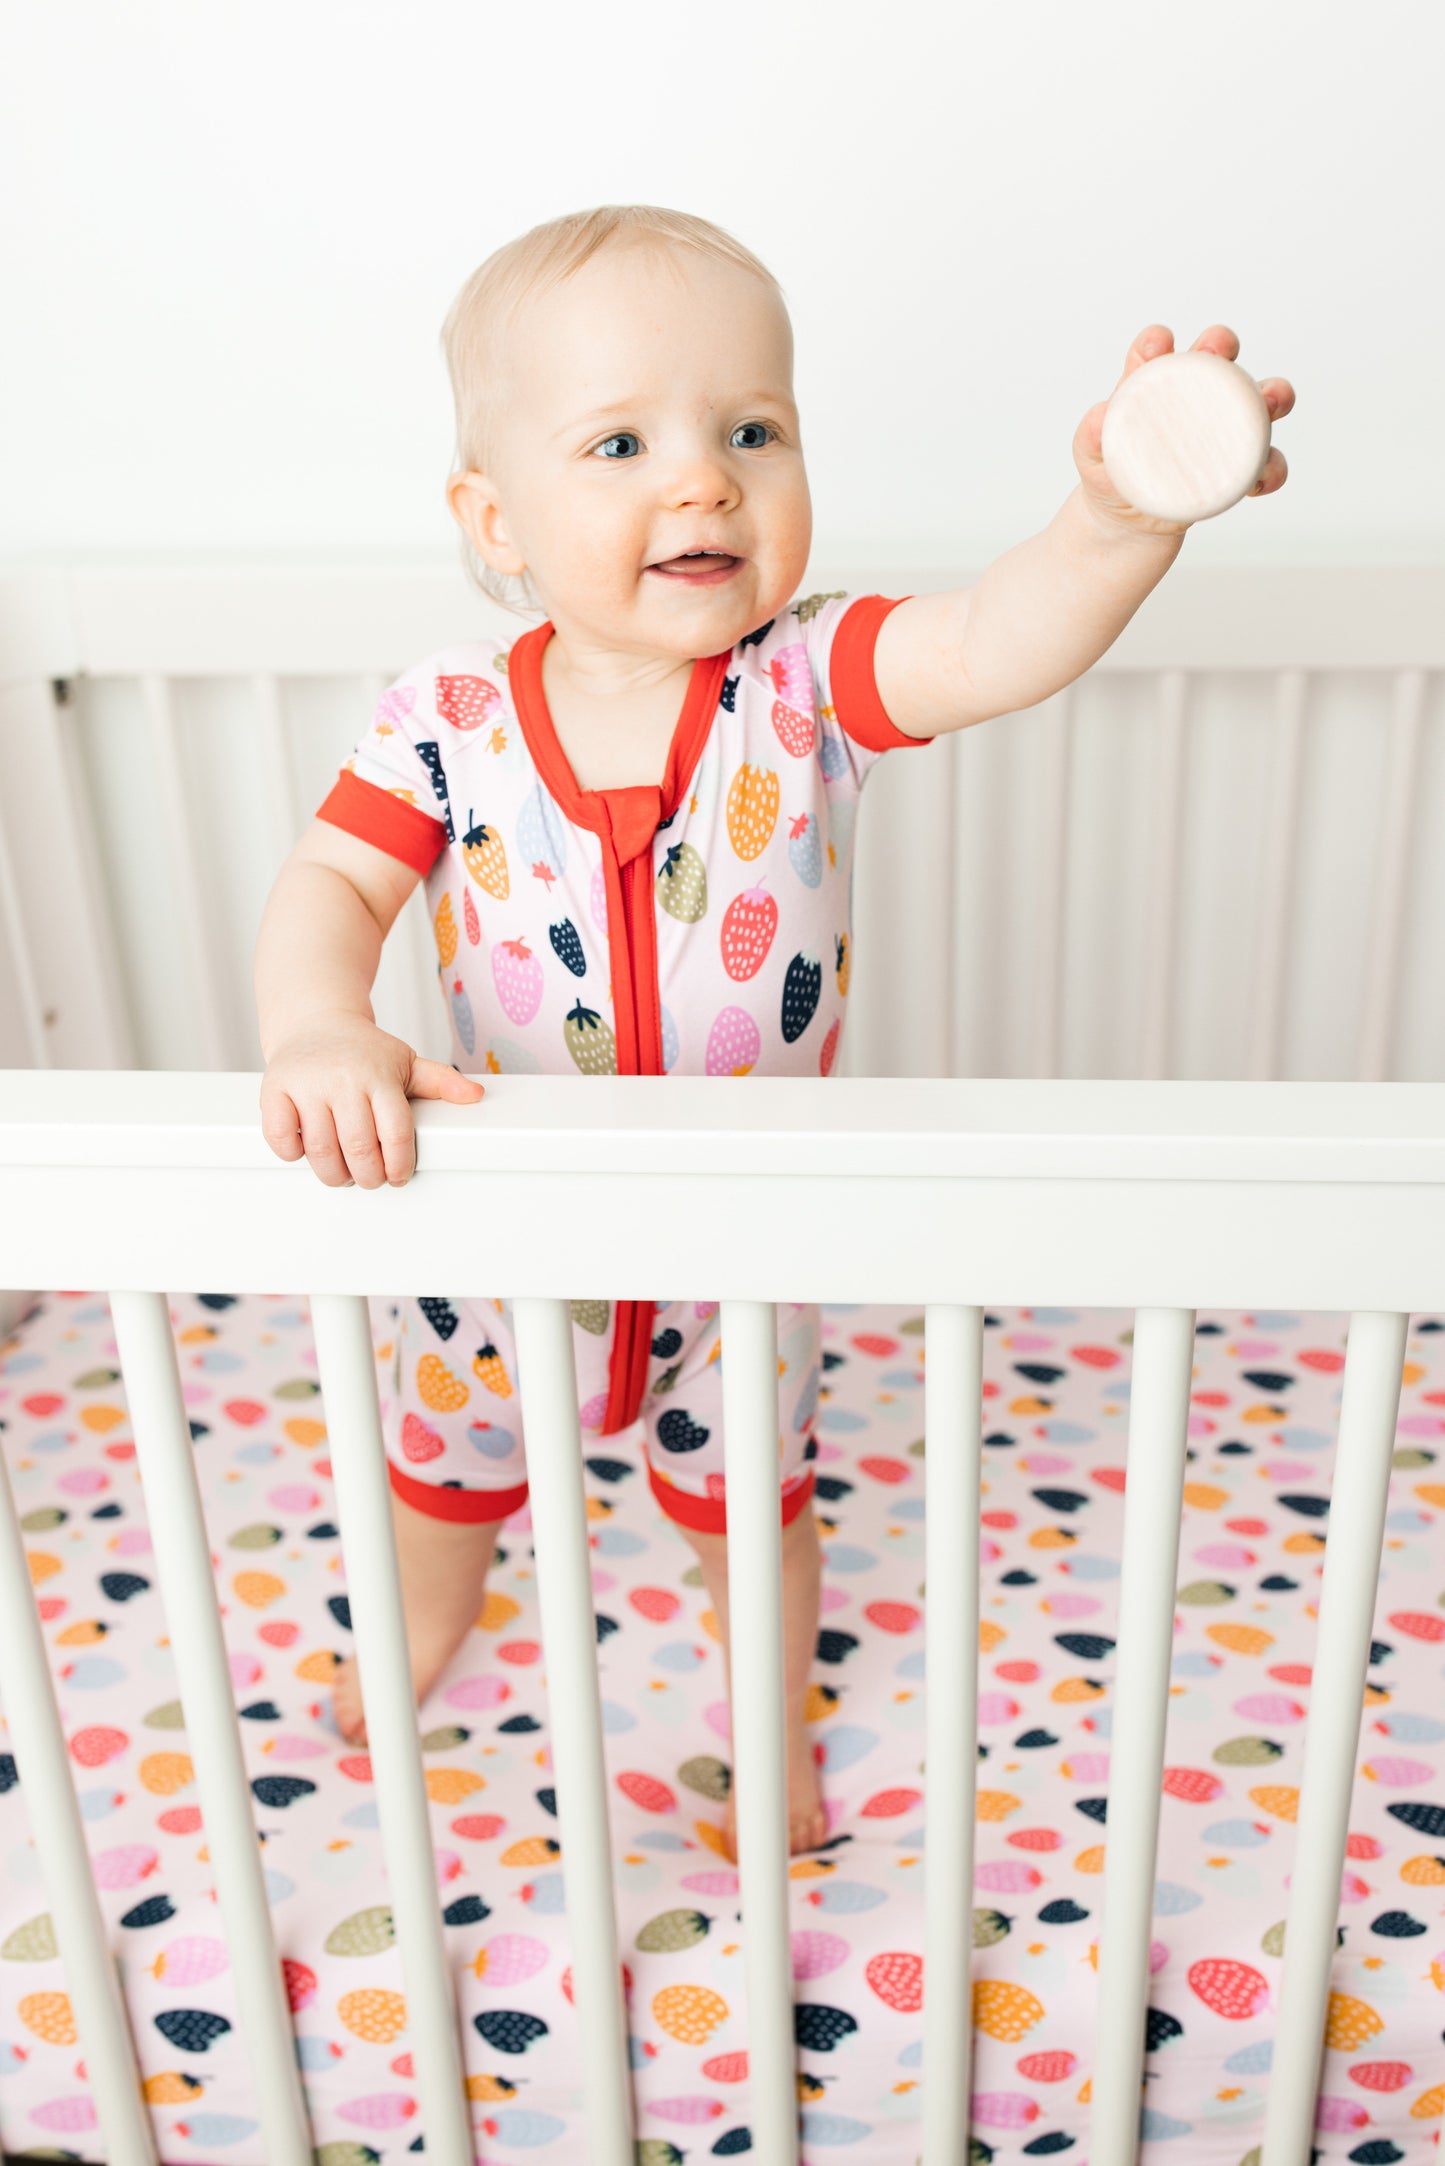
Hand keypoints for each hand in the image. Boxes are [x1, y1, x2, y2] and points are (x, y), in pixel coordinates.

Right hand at [259, 1012, 484, 1188]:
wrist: (314, 1021)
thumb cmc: (363, 1051)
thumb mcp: (406, 1062)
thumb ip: (441, 1082)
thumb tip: (476, 1095)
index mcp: (379, 1075)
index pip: (396, 1133)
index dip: (399, 1165)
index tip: (398, 1176)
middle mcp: (342, 1079)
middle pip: (358, 1149)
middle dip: (368, 1176)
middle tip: (370, 1178)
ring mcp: (306, 1083)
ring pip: (319, 1151)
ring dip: (334, 1174)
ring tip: (343, 1172)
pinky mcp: (274, 1089)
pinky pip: (280, 1137)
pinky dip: (293, 1154)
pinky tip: (308, 1150)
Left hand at [1074, 324, 1294, 538]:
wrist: (1127, 523)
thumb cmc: (1110, 479)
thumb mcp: (1091, 457)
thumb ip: (1091, 436)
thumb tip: (1100, 416)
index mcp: (1153, 387)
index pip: (1156, 351)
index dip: (1157, 341)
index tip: (1157, 343)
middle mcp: (1195, 398)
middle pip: (1217, 358)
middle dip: (1222, 344)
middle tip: (1219, 351)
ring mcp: (1222, 430)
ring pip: (1261, 401)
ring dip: (1273, 393)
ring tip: (1270, 403)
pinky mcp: (1239, 469)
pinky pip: (1268, 464)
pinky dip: (1271, 469)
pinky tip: (1259, 480)